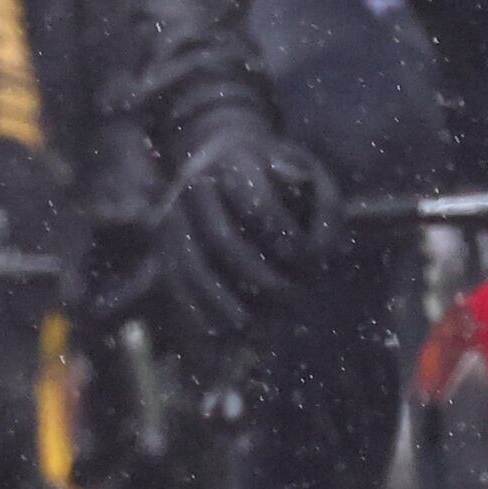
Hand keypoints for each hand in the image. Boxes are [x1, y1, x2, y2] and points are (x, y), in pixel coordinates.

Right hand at [160, 111, 343, 346]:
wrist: (218, 156)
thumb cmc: (276, 175)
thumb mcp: (309, 175)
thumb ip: (324, 207)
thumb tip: (319, 251)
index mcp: (235, 162)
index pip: (256, 204)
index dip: (283, 236)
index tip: (309, 260)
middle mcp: (196, 189)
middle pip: (222, 240)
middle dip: (259, 277)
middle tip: (291, 299)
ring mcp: (173, 219)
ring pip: (191, 267)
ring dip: (223, 303)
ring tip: (253, 327)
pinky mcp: (162, 246)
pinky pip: (175, 284)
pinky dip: (197, 312)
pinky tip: (223, 332)